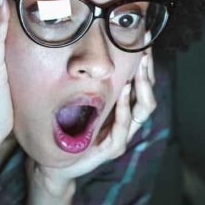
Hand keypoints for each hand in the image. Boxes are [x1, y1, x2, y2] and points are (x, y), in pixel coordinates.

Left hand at [28, 51, 156, 194]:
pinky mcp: (112, 148)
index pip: (143, 85)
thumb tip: (89, 54)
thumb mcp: (81, 102)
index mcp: (124, 111)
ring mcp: (123, 136)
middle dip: (148, 71)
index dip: (147, 65)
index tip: (145, 41)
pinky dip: (125, 107)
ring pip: (143, 109)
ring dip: (142, 85)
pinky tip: (123, 90)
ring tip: (139, 65)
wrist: (56, 163)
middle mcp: (129, 122)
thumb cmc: (69, 130)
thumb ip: (92, 86)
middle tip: (145, 49)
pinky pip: (123, 126)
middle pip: (148, 94)